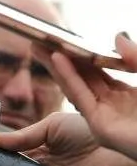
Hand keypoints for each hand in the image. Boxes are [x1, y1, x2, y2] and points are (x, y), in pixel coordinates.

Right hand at [34, 36, 136, 160]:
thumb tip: (117, 38)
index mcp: (132, 97)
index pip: (101, 71)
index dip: (82, 54)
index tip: (66, 38)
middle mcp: (117, 107)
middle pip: (83, 77)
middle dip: (62, 58)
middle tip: (42, 39)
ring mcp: (108, 118)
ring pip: (76, 86)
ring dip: (56, 64)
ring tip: (38, 46)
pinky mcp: (102, 127)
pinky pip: (80, 97)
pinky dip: (67, 77)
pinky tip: (56, 59)